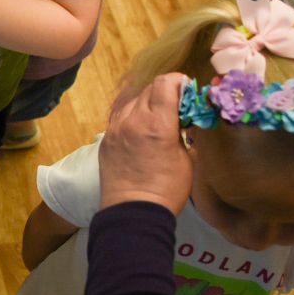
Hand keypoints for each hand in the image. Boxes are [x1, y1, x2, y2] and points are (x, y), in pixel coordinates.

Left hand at [98, 74, 192, 213]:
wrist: (133, 211)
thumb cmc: (167, 189)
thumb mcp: (186, 159)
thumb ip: (183, 134)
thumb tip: (184, 122)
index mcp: (157, 123)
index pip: (165, 83)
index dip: (179, 82)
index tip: (188, 91)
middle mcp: (133, 120)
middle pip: (148, 89)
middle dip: (165, 92)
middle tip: (176, 106)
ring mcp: (115, 129)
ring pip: (132, 101)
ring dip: (147, 103)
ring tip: (158, 118)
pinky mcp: (106, 139)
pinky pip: (120, 117)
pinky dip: (133, 116)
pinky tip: (142, 129)